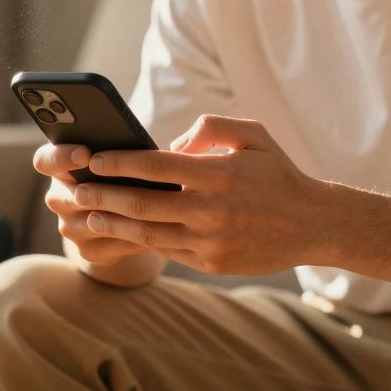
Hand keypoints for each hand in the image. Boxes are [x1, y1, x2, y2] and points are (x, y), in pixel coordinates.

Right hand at [32, 143, 149, 265]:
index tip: (85, 153)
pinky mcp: (87, 251)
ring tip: (152, 206)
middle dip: (96, 192)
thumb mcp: (116, 160)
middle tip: (123, 186)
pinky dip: (135, 234)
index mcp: (60, 168)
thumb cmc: (122, 175)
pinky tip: (158, 227)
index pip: (45, 161)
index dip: (61, 157)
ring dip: (121, 215)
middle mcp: (58, 198)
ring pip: (92, 222)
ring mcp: (70, 228)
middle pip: (65, 196)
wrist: (121, 218)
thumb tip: (138, 148)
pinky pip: (112, 243)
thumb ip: (118, 150)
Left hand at [74, 115, 327, 274]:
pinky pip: (168, 250)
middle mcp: (211, 210)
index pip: (155, 165)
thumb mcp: (253, 135)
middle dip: (103, 196)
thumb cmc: (278, 174)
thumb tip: (173, 144)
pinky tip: (122, 232)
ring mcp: (210, 241)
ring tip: (88, 216)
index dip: (119, 162)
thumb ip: (211, 128)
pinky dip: (141, 241)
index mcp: (218, 174)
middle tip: (77, 190)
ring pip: (148, 233)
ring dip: (113, 224)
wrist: (313, 224)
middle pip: (142, 204)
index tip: (94, 159)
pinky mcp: (212, 263)